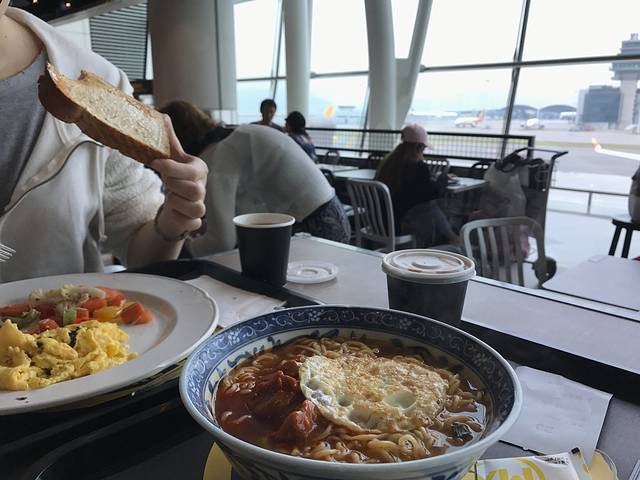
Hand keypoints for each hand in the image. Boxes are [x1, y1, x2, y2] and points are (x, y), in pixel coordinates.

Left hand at [150, 115, 207, 239]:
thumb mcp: (171, 158)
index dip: (171, 168)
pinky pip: (191, 222)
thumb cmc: (174, 178)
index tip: (155, 164)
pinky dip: (179, 218)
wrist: (173, 204)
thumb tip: (164, 117)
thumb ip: (169, 140)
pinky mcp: (196, 221)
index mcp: (199, 169)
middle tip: (167, 183)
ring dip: (175, 202)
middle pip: (192, 189)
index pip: (190, 171)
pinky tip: (174, 212)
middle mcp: (203, 188)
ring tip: (171, 197)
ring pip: (193, 207)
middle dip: (174, 186)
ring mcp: (202, 205)